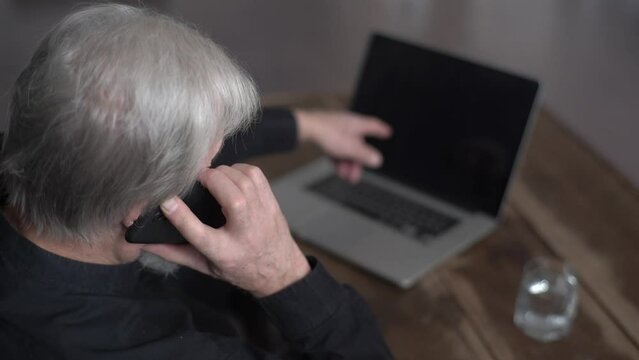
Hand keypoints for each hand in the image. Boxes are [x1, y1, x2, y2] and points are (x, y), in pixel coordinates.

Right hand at [143, 164, 309, 297]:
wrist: (280, 270)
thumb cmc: (238, 267)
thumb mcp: (204, 266)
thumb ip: (174, 253)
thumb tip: (143, 242)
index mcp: (225, 252)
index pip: (199, 232)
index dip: (180, 214)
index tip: (166, 200)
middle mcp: (246, 230)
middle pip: (228, 196)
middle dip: (208, 179)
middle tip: (195, 181)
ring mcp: (262, 213)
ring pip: (241, 178)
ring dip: (222, 172)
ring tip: (211, 179)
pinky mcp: (270, 199)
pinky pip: (253, 173)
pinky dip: (237, 170)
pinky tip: (229, 178)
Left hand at [294, 109, 391, 182]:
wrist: (304, 128)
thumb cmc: (327, 133)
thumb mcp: (351, 148)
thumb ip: (365, 155)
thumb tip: (378, 160)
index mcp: (357, 123)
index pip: (373, 125)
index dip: (381, 130)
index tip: (387, 132)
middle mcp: (347, 124)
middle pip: (358, 145)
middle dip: (358, 162)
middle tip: (357, 176)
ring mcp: (335, 129)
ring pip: (346, 149)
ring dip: (347, 164)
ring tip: (346, 177)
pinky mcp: (324, 134)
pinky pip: (336, 149)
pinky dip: (338, 160)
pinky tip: (338, 170)